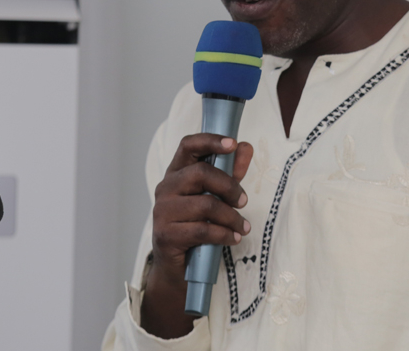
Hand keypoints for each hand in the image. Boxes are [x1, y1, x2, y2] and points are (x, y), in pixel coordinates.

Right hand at [140, 133, 253, 338]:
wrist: (176, 268)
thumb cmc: (197, 224)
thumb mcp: (216, 196)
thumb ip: (230, 172)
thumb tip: (246, 147)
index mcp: (176, 173)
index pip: (188, 145)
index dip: (210, 140)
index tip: (233, 143)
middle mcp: (165, 188)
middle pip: (201, 174)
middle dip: (230, 186)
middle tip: (244, 201)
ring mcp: (162, 212)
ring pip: (205, 205)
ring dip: (231, 217)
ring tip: (243, 227)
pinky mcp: (166, 235)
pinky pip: (203, 230)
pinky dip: (224, 234)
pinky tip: (233, 238)